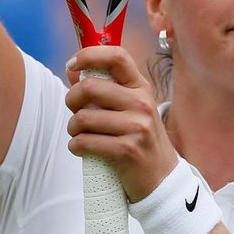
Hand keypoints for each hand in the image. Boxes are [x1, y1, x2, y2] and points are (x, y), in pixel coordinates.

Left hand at [65, 46, 177, 202]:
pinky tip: (83, 149)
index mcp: (140, 87)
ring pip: (83, 118)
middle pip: (90, 87)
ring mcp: (136, 126)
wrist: (161, 177)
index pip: (117, 56)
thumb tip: (73, 71)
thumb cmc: (139, 139)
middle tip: (75, 112)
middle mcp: (141, 103)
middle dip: (71, 100)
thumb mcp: (129, 108)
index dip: (89, 55)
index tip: (72, 64)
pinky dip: (76, 147)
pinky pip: (84, 142)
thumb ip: (103, 88)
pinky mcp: (127, 149)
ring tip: (80, 134)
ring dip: (73, 128)